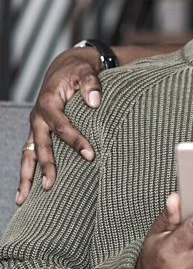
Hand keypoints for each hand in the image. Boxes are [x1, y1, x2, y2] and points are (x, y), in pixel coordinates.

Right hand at [17, 47, 102, 204]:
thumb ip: (91, 84)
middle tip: (51, 186)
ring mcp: (35, 127)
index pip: (62, 127)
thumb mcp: (86, 71)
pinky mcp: (38, 133)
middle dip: (45, 166)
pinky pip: (30, 155)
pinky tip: (26, 192)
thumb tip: (95, 102)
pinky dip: (28, 172)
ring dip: (26, 177)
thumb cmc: (78, 72)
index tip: (91, 155)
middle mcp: (38, 118)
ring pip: (27, 155)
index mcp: (48, 103)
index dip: (76, 141)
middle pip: (40, 146)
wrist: (65, 68)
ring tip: (22, 200)